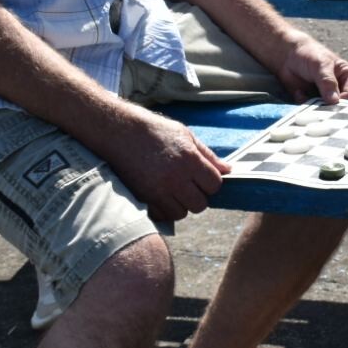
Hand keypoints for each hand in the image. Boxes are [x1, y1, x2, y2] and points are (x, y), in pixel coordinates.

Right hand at [109, 113, 230, 222]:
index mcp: (189, 160)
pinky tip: (160, 195)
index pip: (214, 185)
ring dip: (181, 205)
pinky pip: (162, 216)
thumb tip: (227, 170)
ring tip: (173, 190)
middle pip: (200, 204)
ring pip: (181, 213)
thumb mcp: (185, 135)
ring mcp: (158, 190)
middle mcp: (175, 178)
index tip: (203, 177)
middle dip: (198, 196)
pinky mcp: (143, 198)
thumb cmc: (154, 130)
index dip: (211, 182)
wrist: (120, 131)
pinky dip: (164, 210)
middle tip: (189, 185)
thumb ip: (207, 155)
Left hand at [274, 32, 347, 103]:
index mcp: (347, 77)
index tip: (333, 105)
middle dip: (330, 108)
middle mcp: (339, 89)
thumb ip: (328, 82)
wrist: (289, 54)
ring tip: (305, 95)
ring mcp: (325, 96)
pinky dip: (304, 103)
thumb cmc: (310, 54)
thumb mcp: (321, 64)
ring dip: (315, 107)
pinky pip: (310, 109)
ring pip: (325, 110)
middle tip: (319, 106)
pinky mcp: (312, 101)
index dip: (344, 102)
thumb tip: (335, 101)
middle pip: (340, 105)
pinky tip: (298, 92)